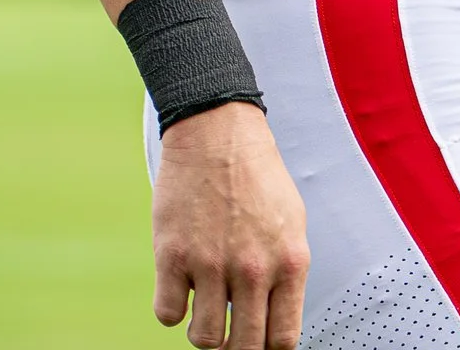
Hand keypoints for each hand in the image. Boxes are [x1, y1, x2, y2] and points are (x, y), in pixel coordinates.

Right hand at [153, 104, 309, 349]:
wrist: (215, 131)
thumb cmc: (255, 174)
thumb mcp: (291, 223)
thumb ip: (285, 273)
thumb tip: (274, 320)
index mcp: (289, 263)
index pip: (282, 340)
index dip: (267, 348)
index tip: (257, 340)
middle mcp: (253, 269)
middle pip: (244, 347)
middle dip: (235, 346)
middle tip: (228, 331)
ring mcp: (211, 263)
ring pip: (205, 338)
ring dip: (202, 331)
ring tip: (202, 308)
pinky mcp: (173, 254)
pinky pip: (168, 314)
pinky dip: (171, 308)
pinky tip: (178, 286)